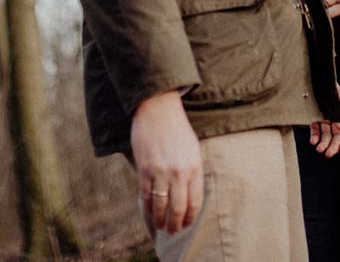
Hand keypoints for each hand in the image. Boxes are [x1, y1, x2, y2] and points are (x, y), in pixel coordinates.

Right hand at [131, 90, 203, 234]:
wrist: (158, 108)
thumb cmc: (177, 128)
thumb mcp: (192, 149)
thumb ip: (192, 171)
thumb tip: (188, 194)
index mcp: (194, 166)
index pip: (195, 201)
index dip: (190, 216)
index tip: (187, 224)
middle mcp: (179, 172)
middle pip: (179, 207)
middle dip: (176, 224)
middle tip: (173, 231)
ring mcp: (161, 172)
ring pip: (161, 206)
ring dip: (161, 220)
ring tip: (161, 226)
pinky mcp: (144, 169)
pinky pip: (146, 196)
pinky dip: (148, 209)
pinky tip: (150, 214)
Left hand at [309, 83, 339, 156]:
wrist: (305, 76)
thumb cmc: (320, 86)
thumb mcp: (331, 101)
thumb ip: (339, 116)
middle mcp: (335, 112)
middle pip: (337, 132)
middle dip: (333, 144)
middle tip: (328, 154)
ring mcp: (324, 113)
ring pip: (326, 132)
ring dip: (324, 142)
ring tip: (319, 149)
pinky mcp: (313, 113)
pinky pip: (316, 127)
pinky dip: (315, 135)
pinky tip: (313, 141)